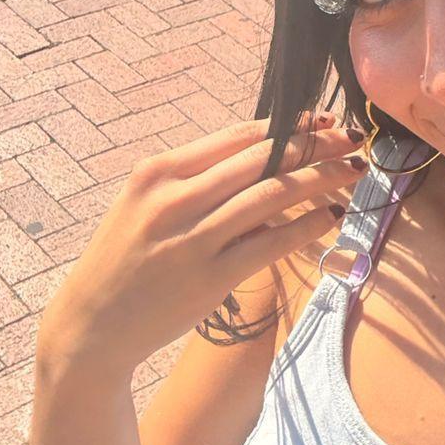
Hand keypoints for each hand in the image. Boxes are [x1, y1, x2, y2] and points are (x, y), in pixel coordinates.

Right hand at [36, 112, 364, 378]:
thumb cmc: (128, 259)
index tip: (323, 119)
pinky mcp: (209, 278)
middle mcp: (174, 198)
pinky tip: (331, 217)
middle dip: (315, 145)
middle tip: (352, 138)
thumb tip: (267, 161)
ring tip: (352, 171)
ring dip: (320, 179)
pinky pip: (270, 244)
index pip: (238, 137)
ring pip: (272, 195)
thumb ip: (198, 182)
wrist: (91, 325)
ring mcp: (192, 239)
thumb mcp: (148, 205)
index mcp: (158, 171)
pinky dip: (306, 226)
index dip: (289, 125)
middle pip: (262, 159)